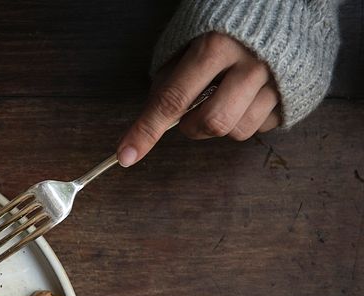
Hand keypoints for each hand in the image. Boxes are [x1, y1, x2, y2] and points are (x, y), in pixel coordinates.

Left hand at [118, 33, 280, 166]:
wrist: (282, 5)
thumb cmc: (225, 23)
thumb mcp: (189, 38)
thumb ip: (170, 76)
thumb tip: (153, 118)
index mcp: (216, 45)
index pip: (173, 99)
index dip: (146, 131)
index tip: (126, 156)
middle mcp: (251, 64)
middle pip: (212, 122)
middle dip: (191, 128)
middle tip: (189, 112)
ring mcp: (277, 81)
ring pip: (238, 131)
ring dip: (218, 126)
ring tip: (221, 98)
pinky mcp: (293, 95)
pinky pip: (260, 127)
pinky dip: (244, 119)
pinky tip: (244, 97)